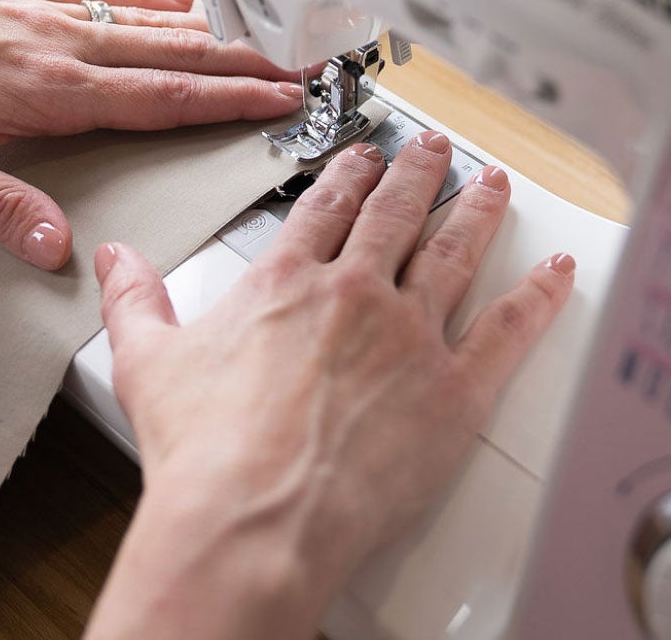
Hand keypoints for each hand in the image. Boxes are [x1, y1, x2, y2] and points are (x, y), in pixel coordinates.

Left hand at [0, 0, 304, 268]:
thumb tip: (59, 250)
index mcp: (49, 89)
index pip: (162, 97)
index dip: (230, 100)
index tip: (283, 100)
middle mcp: (59, 44)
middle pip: (175, 54)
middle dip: (246, 61)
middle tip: (303, 67)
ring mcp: (43, 13)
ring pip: (149, 22)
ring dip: (215, 32)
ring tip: (265, 38)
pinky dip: (154, 0)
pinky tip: (177, 1)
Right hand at [87, 131, 575, 639]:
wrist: (251, 521)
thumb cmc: (204, 454)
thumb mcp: (148, 362)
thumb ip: (137, 300)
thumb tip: (116, 260)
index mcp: (288, 282)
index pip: (326, 207)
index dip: (349, 175)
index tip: (364, 158)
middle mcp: (355, 293)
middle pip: (396, 214)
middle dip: (420, 173)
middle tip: (437, 148)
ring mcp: (411, 335)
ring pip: (454, 252)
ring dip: (477, 211)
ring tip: (494, 183)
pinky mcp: (454, 388)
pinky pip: (508, 330)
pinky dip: (537, 296)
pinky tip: (554, 272)